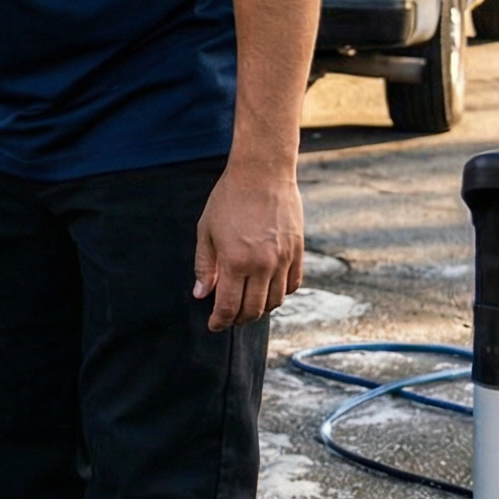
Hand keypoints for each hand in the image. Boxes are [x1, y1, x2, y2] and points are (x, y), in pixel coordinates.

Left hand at [193, 161, 305, 330]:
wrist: (262, 173)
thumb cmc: (229, 198)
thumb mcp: (206, 230)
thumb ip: (204, 265)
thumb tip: (201, 294)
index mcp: (235, 261)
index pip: (228, 306)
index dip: (220, 321)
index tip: (214, 325)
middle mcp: (262, 265)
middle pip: (253, 310)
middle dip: (238, 319)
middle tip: (229, 318)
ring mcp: (283, 260)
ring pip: (274, 301)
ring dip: (260, 309)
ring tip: (247, 305)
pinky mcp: (297, 252)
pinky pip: (292, 285)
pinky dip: (281, 294)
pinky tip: (268, 290)